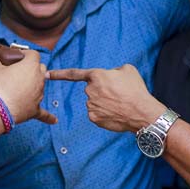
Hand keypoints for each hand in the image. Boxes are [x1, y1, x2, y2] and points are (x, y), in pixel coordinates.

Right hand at [0, 50, 55, 124]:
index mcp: (31, 66)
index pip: (33, 54)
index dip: (26, 54)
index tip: (18, 56)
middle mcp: (39, 79)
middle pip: (41, 68)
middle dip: (33, 68)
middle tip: (20, 70)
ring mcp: (39, 94)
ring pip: (40, 86)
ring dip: (33, 85)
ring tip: (19, 88)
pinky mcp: (35, 109)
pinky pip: (44, 113)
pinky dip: (48, 117)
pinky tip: (54, 120)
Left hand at [47, 64, 163, 131]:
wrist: (142, 113)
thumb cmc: (136, 90)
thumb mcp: (127, 70)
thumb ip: (113, 70)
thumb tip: (108, 76)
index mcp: (96, 76)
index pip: (74, 74)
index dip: (59, 74)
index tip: (47, 74)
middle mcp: (90, 90)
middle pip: (91, 89)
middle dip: (102, 90)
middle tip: (118, 93)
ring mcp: (90, 105)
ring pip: (94, 101)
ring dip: (104, 102)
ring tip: (120, 103)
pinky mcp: (93, 118)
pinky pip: (96, 113)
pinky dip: (104, 113)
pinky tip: (115, 113)